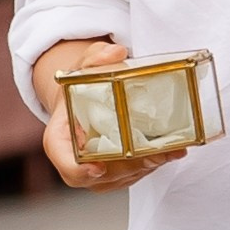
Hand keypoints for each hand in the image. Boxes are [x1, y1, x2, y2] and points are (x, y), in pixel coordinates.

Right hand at [31, 38, 173, 193]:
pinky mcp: (112, 177)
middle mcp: (73, 161)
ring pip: (121, 177)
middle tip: (155, 154)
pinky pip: (132, 176)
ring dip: (147, 166)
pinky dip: (152, 165)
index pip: (63, 159)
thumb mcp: (84, 66)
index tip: (98, 168)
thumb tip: (117, 52)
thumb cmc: (79, 88)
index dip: (79, 169)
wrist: (83, 102)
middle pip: (100, 174)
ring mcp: (93, 173)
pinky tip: (171, 152)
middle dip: (131, 166)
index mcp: (59, 137)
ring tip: (170, 151)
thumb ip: (97, 56)